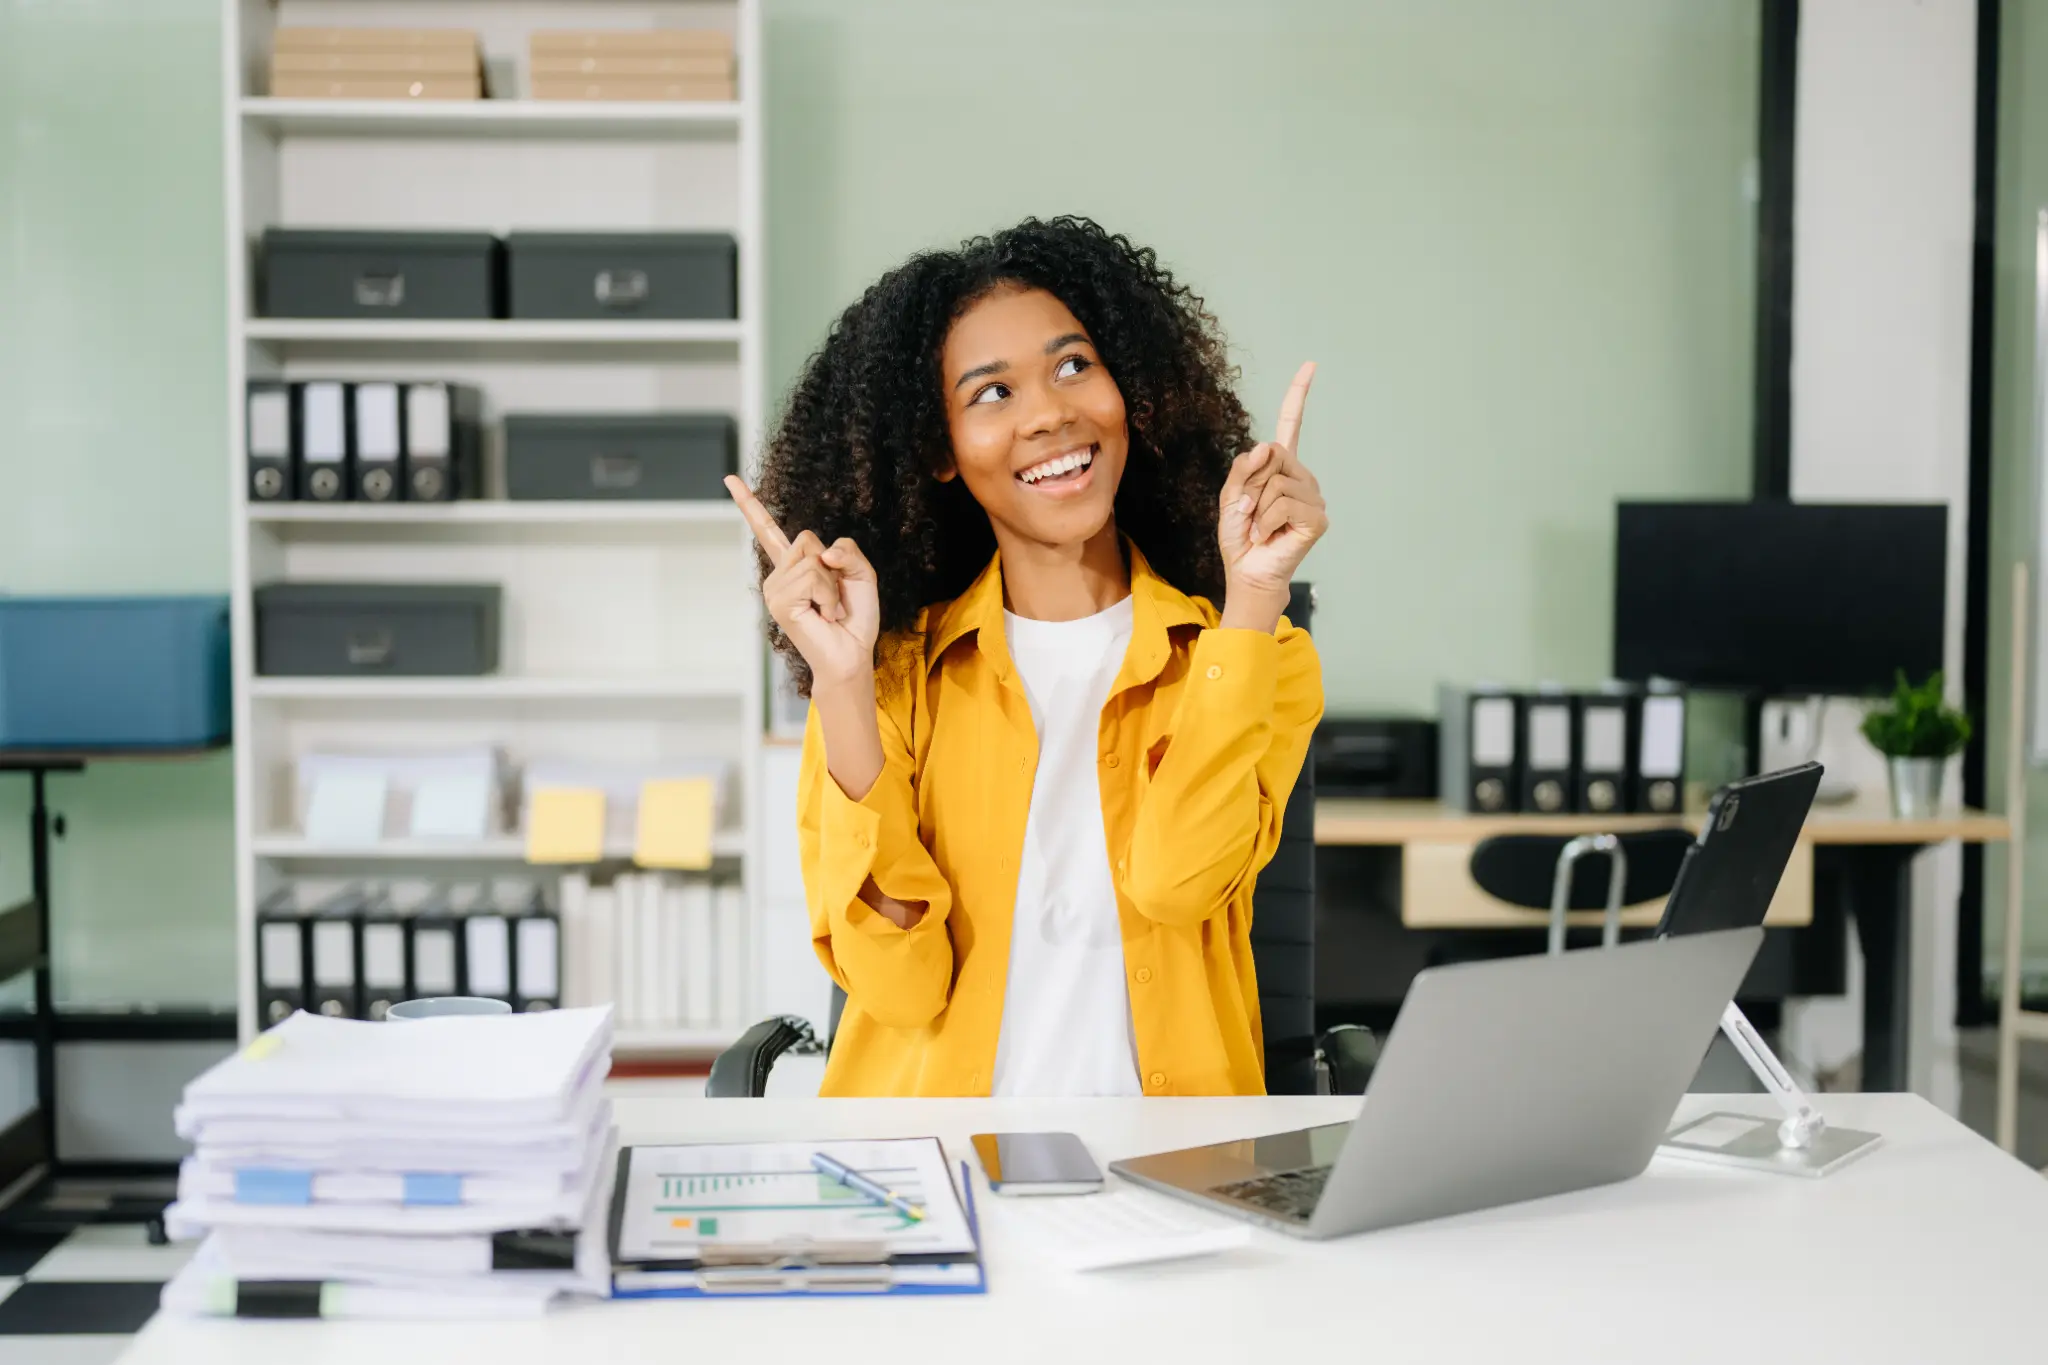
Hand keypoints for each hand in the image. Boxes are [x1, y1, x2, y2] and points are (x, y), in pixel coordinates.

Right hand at [727, 475, 879, 689]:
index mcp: (793, 567)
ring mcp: (775, 589)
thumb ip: (848, 551)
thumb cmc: (855, 617)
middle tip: (833, 598)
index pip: (767, 531)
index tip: (730, 478)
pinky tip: (825, 616)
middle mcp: (778, 576)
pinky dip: (830, 596)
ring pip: (813, 558)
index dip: (750, 504)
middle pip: (806, 538)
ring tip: (829, 610)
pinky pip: (814, 577)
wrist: (852, 654)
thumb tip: (824, 553)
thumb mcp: (861, 574)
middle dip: (832, 564)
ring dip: (833, 585)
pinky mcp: (779, 602)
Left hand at [1218, 362, 1328, 626]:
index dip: (1299, 395)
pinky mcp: (1317, 517)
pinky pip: (1281, 503)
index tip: (1310, 365)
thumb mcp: (1230, 496)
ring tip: (1259, 527)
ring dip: (1256, 508)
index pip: (1292, 425)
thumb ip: (1243, 468)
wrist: (1247, 570)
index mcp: (1281, 468)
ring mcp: (1313, 497)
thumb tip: (1267, 445)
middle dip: (1251, 484)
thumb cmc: (1240, 536)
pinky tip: (1268, 536)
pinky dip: (1264, 522)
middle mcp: (1302, 477)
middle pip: (1274, 455)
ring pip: (1275, 482)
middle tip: (1249, 512)